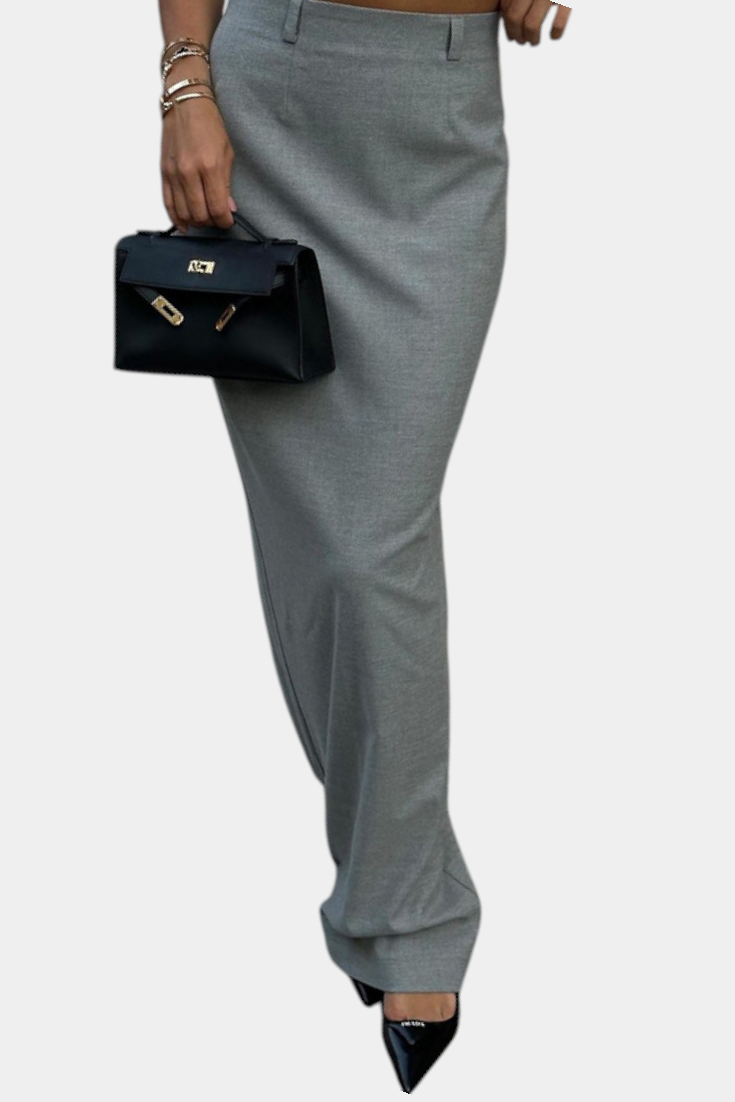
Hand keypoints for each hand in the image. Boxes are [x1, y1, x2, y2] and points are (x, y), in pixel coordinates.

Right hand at [161, 97, 235, 232]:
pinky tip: (184, 224)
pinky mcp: (164, 173)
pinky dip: (177, 218)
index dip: (224, 220)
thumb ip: (227, 184)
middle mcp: (189, 173)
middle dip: (212, 222)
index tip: (228, 220)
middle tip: (217, 218)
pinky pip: (168, 203)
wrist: (186, 105)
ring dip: (196, 221)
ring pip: (184, 213)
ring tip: (204, 218)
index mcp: (209, 167)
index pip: (217, 208)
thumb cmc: (209, 125)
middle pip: (200, 214)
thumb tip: (229, 208)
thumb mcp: (227, 153)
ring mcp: (174, 174)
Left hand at [500, 1, 571, 44]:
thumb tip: (506, 14)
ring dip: (532, 38)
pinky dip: (555, 32)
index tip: (512, 36)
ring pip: (531, 24)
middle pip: (515, 18)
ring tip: (534, 41)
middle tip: (522, 41)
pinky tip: (554, 36)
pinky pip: (558, 22)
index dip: (508, 27)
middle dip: (517, 35)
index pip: (507, 10)